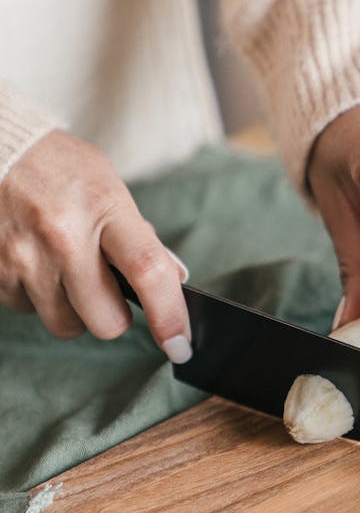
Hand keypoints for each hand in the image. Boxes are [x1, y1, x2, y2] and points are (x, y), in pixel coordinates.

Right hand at [0, 130, 191, 361]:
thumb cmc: (55, 168)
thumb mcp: (107, 186)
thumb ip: (140, 235)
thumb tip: (174, 279)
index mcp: (104, 207)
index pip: (148, 272)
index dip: (170, 316)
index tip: (180, 345)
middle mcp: (63, 236)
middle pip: (107, 321)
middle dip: (112, 314)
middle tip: (103, 286)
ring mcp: (25, 258)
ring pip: (67, 325)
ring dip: (72, 308)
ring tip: (62, 268)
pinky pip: (28, 311)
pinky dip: (35, 295)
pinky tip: (33, 260)